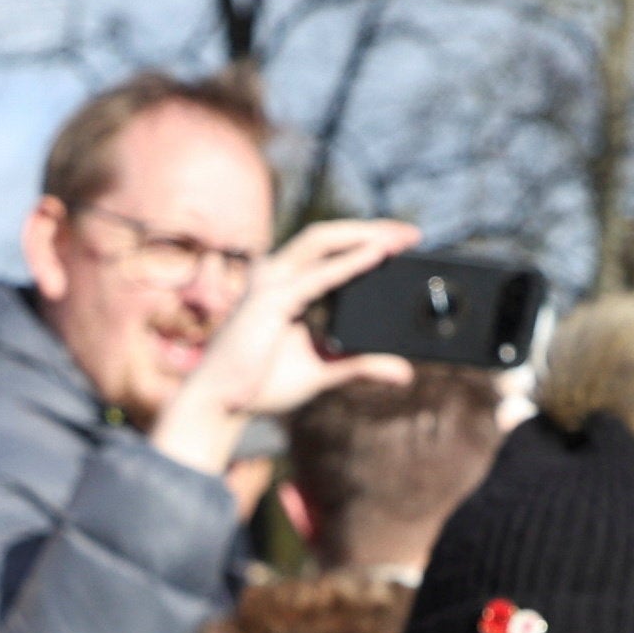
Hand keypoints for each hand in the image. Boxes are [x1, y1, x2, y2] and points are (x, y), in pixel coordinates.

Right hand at [146, 215, 420, 478]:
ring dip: (364, 235)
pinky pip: (318, 275)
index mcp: (285, 283)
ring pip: (322, 241)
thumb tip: (404, 372)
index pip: (329, 249)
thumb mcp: (323, 370)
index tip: (403, 243)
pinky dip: (350, 263)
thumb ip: (362, 365)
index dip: (364, 239)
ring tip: (400, 238)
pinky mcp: (271, 300)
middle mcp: (276, 274)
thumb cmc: (260, 384)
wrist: (220, 403)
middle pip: (328, 235)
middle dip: (372, 229)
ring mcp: (271, 282)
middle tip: (413, 234)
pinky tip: (376, 255)